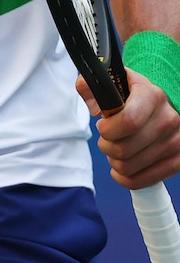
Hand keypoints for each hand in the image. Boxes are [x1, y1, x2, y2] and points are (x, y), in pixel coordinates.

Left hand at [77, 70, 179, 188]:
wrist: (159, 106)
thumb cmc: (132, 95)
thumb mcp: (112, 81)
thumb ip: (91, 86)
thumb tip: (92, 105)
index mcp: (152, 96)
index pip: (129, 121)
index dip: (108, 128)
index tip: (102, 125)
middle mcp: (169, 119)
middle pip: (124, 149)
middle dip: (106, 145)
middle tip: (107, 138)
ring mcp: (175, 143)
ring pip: (128, 167)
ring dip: (114, 161)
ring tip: (116, 148)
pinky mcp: (177, 162)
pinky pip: (141, 181)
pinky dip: (124, 177)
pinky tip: (121, 166)